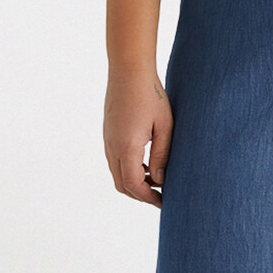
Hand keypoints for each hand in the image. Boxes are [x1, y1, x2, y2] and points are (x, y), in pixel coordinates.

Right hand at [104, 68, 172, 207]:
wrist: (128, 70)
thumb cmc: (150, 95)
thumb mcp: (165, 126)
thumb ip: (162, 155)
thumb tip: (159, 180)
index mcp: (127, 147)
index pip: (133, 185)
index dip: (148, 198)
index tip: (163, 202)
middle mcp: (112, 146)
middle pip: (122, 185)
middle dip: (140, 194)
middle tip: (160, 196)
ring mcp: (107, 140)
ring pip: (116, 174)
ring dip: (134, 182)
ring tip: (155, 181)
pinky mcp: (108, 134)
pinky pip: (114, 161)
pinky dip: (128, 170)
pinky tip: (146, 164)